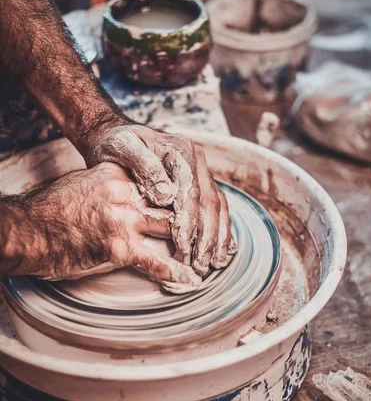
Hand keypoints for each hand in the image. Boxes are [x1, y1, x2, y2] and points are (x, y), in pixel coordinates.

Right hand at [8, 163, 200, 290]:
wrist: (27, 229)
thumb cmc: (53, 208)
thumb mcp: (87, 182)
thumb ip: (115, 185)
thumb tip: (136, 193)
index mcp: (119, 174)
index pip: (162, 183)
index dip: (182, 198)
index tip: (196, 208)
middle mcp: (125, 192)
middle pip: (172, 204)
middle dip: (192, 222)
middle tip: (208, 236)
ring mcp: (123, 219)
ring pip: (171, 230)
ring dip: (190, 247)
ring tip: (205, 259)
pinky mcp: (118, 247)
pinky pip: (155, 261)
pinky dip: (174, 272)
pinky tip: (188, 280)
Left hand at [84, 123, 236, 275]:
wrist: (116, 136)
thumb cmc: (116, 144)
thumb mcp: (123, 148)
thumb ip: (144, 167)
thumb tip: (166, 196)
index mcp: (181, 150)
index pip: (191, 192)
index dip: (189, 222)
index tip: (183, 247)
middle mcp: (196, 160)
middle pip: (210, 202)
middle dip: (207, 237)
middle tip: (199, 264)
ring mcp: (199, 172)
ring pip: (217, 207)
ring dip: (217, 238)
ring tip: (214, 264)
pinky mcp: (197, 183)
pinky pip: (216, 208)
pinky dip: (221, 230)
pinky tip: (223, 250)